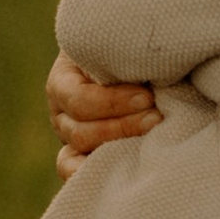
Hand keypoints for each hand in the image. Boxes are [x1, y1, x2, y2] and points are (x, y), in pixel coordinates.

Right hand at [47, 52, 159, 179]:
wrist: (131, 56)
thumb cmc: (128, 48)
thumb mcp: (121, 44)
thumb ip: (126, 53)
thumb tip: (153, 61)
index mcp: (63, 81)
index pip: (78, 100)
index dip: (112, 102)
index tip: (148, 97)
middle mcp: (61, 113)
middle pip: (81, 132)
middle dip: (123, 126)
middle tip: (158, 117)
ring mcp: (71, 137)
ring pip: (82, 152)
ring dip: (121, 144)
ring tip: (155, 132)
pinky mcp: (84, 154)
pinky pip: (75, 171)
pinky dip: (91, 174)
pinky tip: (124, 172)